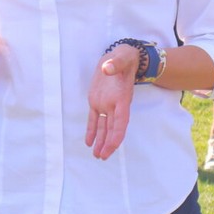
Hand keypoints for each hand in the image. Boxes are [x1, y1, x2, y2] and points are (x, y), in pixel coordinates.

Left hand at [84, 45, 137, 159]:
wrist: (121, 56)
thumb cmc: (124, 58)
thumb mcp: (121, 58)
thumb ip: (114, 64)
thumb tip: (106, 69)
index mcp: (122, 98)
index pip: (121, 121)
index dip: (117, 135)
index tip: (112, 147)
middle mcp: (115, 105)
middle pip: (113, 128)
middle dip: (108, 143)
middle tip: (102, 157)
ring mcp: (106, 104)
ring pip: (104, 127)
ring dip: (101, 141)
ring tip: (97, 155)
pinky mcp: (97, 101)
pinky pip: (94, 119)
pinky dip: (92, 130)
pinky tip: (89, 142)